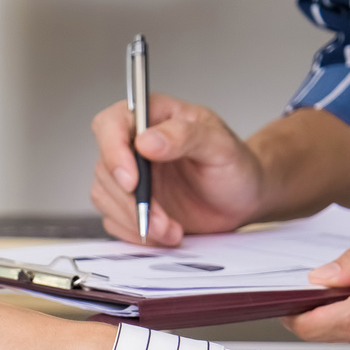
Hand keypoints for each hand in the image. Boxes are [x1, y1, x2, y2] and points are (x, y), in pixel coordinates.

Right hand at [90, 96, 265, 245]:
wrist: (244, 199)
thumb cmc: (236, 166)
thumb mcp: (221, 145)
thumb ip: (185, 137)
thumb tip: (147, 141)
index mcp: (154, 117)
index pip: (111, 123)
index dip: (113, 151)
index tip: (132, 181)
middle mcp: (135, 143)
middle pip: (106, 167)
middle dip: (133, 201)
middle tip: (163, 220)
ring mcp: (130, 175)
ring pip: (106, 196)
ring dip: (136, 220)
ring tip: (172, 229)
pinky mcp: (129, 203)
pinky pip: (114, 219)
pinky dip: (136, 232)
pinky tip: (164, 233)